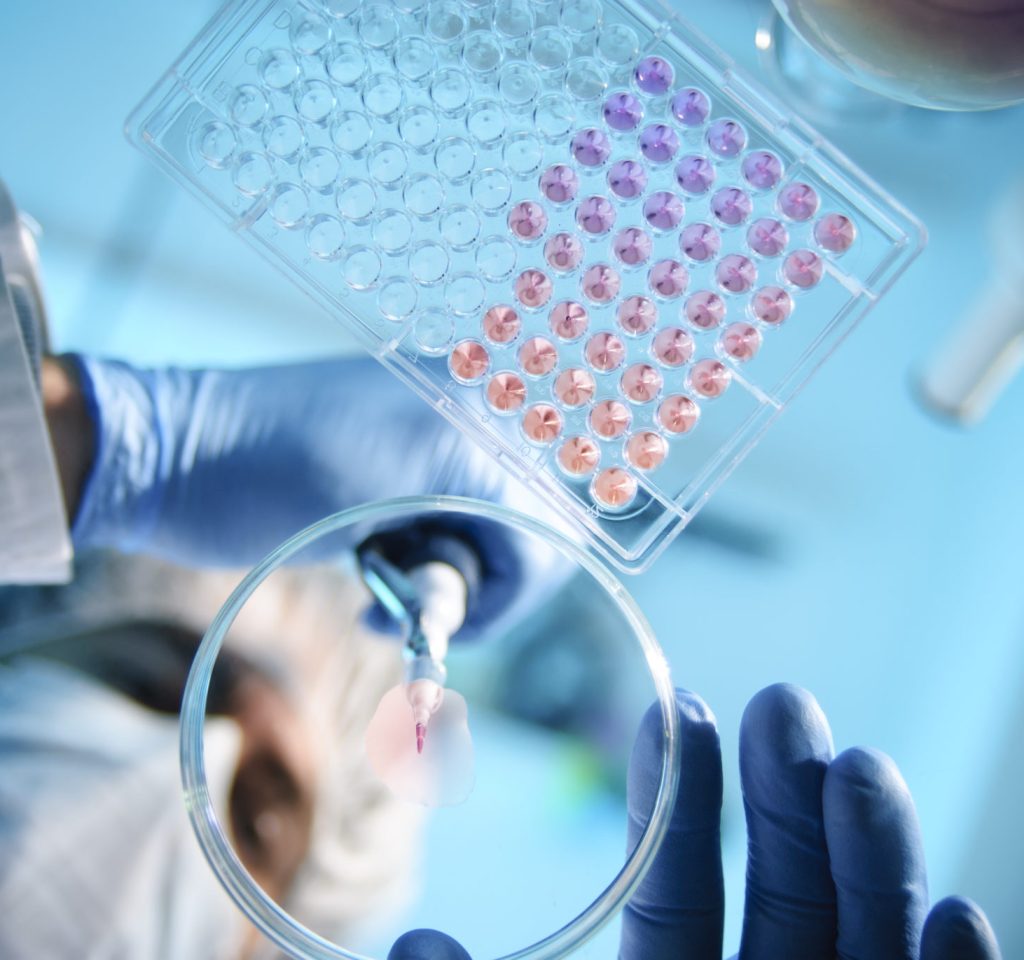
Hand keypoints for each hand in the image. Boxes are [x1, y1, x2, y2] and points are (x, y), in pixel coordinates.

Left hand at [66, 354, 564, 636]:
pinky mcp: (404, 442)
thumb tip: (533, 559)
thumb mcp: (373, 514)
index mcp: (468, 421)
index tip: (453, 627)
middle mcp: (466, 411)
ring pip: (492, 518)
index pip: (545, 528)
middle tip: (414, 603)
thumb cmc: (257, 486)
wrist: (170, 450)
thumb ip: (473, 522)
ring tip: (381, 582)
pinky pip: (454, 501)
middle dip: (482, 577)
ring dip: (448, 564)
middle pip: (529, 521)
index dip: (511, 594)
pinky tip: (374, 555)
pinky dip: (426, 541)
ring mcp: (435, 422)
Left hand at [390, 684, 1002, 959]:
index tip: (682, 707)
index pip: (677, 898)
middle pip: (782, 902)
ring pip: (863, 950)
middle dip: (789, 803)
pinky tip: (954, 907)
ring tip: (860, 765)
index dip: (683, 802)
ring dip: (874, 861)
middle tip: (785, 700)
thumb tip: (415, 947)